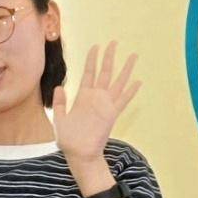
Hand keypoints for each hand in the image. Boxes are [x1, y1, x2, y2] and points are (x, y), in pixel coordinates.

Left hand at [52, 43, 141, 164]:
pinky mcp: (112, 115)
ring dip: (125, 69)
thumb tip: (60, 86)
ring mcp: (105, 105)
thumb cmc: (69, 140)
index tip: (96, 45)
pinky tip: (138, 82)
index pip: (89, 73)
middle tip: (114, 42)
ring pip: (118, 82)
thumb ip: (60, 103)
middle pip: (105, 72)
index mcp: (83, 97)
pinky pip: (123, 100)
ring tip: (133, 55)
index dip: (92, 59)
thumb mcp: (59, 119)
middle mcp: (96, 98)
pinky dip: (130, 91)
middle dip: (109, 57)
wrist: (79, 155)